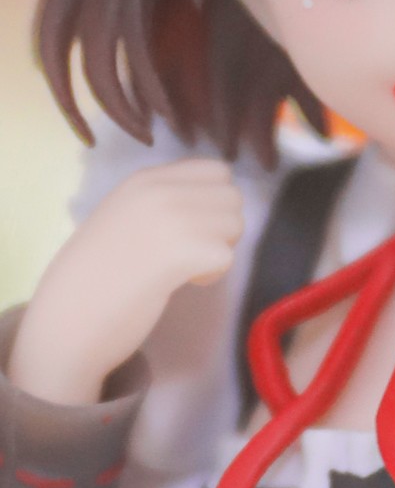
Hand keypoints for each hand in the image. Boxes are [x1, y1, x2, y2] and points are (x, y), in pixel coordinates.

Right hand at [11, 160, 244, 403]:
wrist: (67, 318)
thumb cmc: (95, 275)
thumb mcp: (124, 217)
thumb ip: (162, 203)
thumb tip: (210, 204)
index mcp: (144, 179)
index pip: (216, 170)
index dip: (215, 202)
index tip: (192, 227)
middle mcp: (159, 190)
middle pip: (232, 196)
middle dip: (223, 227)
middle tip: (193, 252)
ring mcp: (171, 218)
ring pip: (234, 223)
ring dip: (219, 250)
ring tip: (185, 269)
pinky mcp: (181, 252)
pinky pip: (226, 256)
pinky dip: (213, 274)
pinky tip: (184, 283)